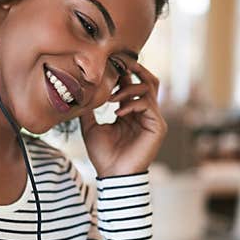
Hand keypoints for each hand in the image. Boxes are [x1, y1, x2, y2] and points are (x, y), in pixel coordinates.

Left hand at [80, 62, 166, 177]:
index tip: (108, 67)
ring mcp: (153, 119)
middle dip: (135, 68)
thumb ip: (90, 110)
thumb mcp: (91, 127)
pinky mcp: (158, 126)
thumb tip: (81, 93)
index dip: (123, 72)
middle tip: (119, 64)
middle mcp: (145, 113)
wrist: (112, 175)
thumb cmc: (103, 155)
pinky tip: (118, 112)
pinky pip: (148, 104)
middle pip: (149, 80)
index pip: (133, 83)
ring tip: (111, 99)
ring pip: (148, 88)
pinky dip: (132, 103)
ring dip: (128, 88)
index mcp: (132, 111)